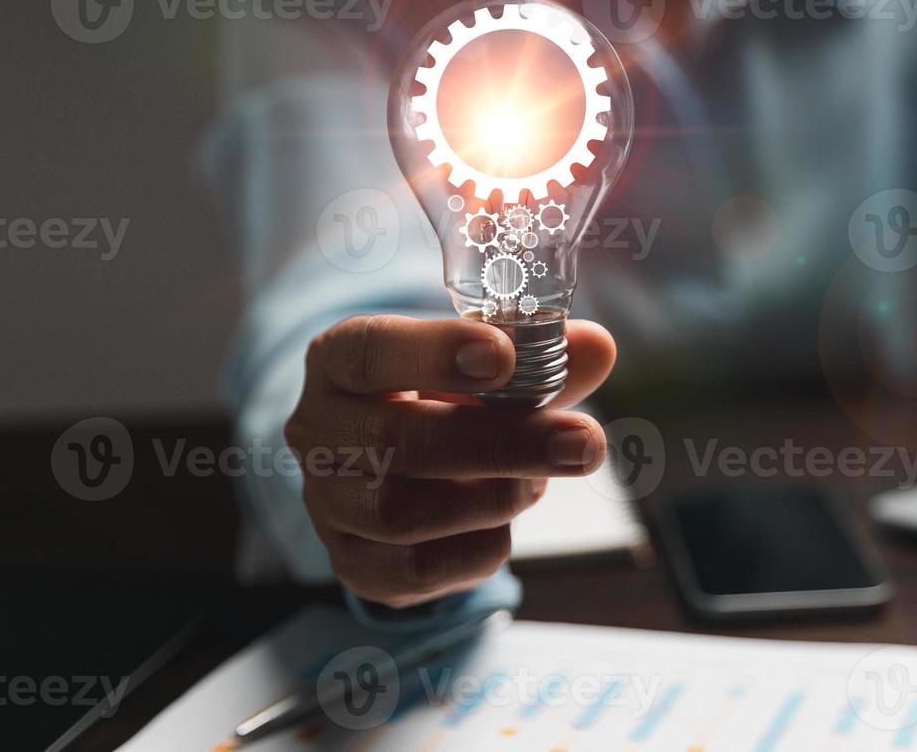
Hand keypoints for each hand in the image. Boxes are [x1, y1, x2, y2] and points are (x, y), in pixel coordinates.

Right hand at [286, 314, 615, 607]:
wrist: (404, 469)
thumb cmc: (446, 400)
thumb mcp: (486, 368)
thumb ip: (541, 359)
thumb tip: (597, 347)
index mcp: (339, 362)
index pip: (370, 351)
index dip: (435, 353)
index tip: (504, 357)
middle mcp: (318, 430)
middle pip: (398, 441)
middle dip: (504, 443)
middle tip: (582, 443)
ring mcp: (328, 503)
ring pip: (403, 513)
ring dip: (493, 498)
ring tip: (538, 482)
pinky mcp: (352, 563)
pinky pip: (416, 569)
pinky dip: (478, 548)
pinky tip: (501, 524)